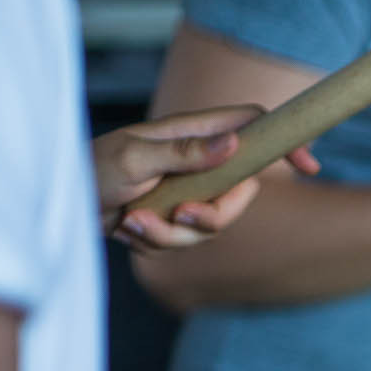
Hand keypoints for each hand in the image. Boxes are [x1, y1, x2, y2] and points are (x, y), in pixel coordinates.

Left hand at [95, 107, 318, 251]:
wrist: (63, 200)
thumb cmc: (91, 167)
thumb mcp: (135, 158)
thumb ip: (185, 152)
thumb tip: (234, 142)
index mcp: (193, 136)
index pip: (253, 128)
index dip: (284, 142)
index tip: (307, 165)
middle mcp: (198, 163)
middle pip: (242, 194)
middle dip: (215, 215)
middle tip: (182, 215)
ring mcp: (189, 191)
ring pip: (212, 225)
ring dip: (172, 233)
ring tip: (134, 222)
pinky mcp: (175, 217)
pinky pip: (187, 241)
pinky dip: (157, 241)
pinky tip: (128, 228)